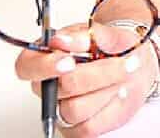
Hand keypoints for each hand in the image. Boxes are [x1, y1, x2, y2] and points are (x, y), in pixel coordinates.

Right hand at [15, 22, 157, 136]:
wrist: (133, 62)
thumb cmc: (112, 47)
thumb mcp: (105, 32)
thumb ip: (85, 35)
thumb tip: (60, 40)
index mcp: (45, 58)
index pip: (27, 66)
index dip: (45, 66)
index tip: (69, 60)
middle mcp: (49, 87)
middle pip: (61, 87)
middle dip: (98, 74)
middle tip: (126, 62)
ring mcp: (60, 110)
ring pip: (75, 109)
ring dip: (108, 89)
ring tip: (124, 74)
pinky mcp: (76, 129)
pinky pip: (88, 127)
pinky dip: (111, 107)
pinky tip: (118, 92)